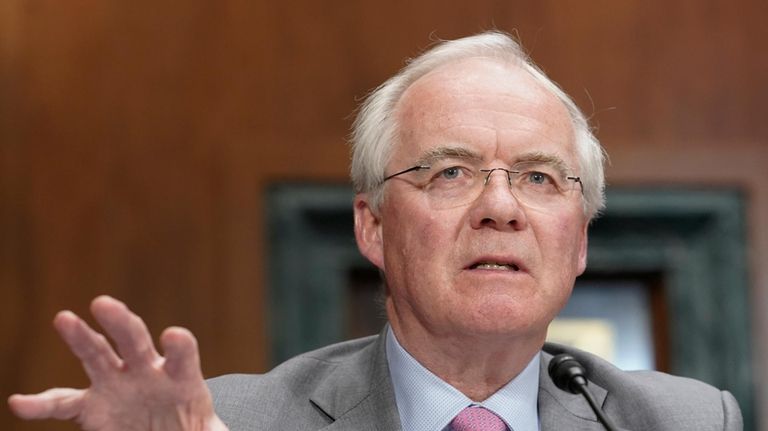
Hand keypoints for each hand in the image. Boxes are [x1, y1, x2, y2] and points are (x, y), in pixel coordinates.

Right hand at [7, 296, 227, 430]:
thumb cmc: (189, 428)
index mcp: (179, 376)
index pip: (182, 355)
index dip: (179, 346)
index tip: (174, 336)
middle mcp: (145, 371)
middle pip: (134, 340)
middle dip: (121, 322)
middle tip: (105, 304)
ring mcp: (116, 384)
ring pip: (96, 354)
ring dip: (80, 336)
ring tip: (64, 318)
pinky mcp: (91, 406)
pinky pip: (62, 404)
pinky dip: (40, 404)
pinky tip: (21, 404)